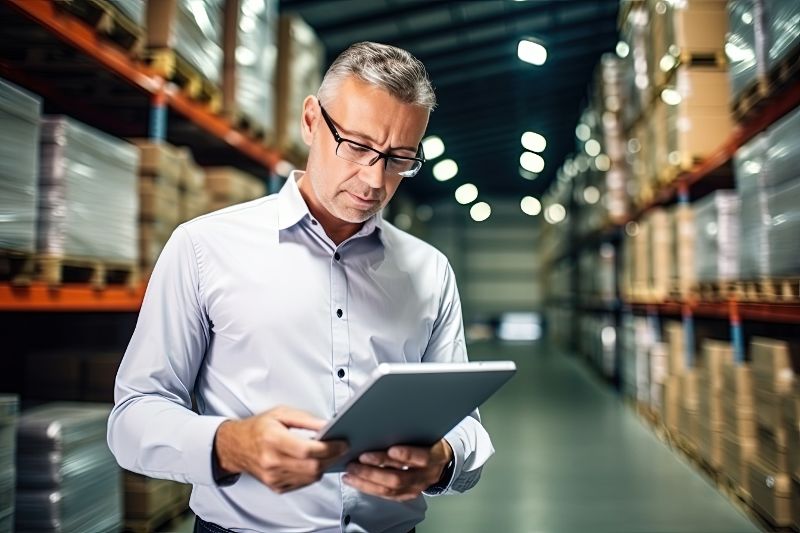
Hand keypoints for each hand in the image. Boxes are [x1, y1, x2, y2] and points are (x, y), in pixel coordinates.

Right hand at [214, 406, 348, 493]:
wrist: (235, 446)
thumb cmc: (258, 428)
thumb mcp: (281, 413)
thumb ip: (306, 419)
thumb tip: (327, 425)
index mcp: (273, 440)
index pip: (307, 450)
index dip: (329, 448)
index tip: (342, 443)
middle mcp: (272, 461)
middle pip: (312, 467)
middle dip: (332, 457)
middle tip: (340, 447)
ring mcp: (273, 477)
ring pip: (310, 477)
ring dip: (324, 466)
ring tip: (328, 453)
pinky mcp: (276, 486)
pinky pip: (303, 483)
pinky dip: (312, 473)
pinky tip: (312, 462)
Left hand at [342, 439, 452, 500]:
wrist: (442, 459)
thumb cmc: (429, 440)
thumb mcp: (427, 431)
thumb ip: (409, 430)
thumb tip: (382, 422)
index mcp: (436, 455)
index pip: (423, 457)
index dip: (407, 455)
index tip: (391, 449)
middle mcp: (427, 474)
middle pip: (400, 477)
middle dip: (377, 469)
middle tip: (360, 459)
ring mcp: (417, 487)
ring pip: (390, 489)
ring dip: (367, 480)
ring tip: (351, 470)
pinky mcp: (407, 495)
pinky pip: (386, 496)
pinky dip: (368, 488)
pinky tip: (355, 480)